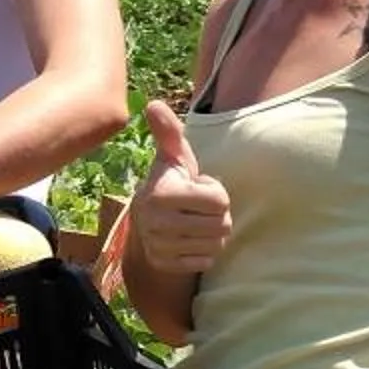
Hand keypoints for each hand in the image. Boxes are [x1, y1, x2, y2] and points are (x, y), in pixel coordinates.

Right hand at [131, 98, 231, 275]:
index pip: (221, 200)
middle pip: (222, 225)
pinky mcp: (166, 265)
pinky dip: (203, 254)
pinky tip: (190, 243)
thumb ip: (169, 132)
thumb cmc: (170, 185)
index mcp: (163, 194)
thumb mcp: (172, 159)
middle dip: (217, 217)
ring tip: (195, 224)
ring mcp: (161, 247)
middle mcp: (158, 223)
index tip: (197, 190)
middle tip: (199, 210)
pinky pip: (206, 262)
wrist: (146, 227)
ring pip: (217, 245)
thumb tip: (153, 103)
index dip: (216, 193)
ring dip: (212, 236)